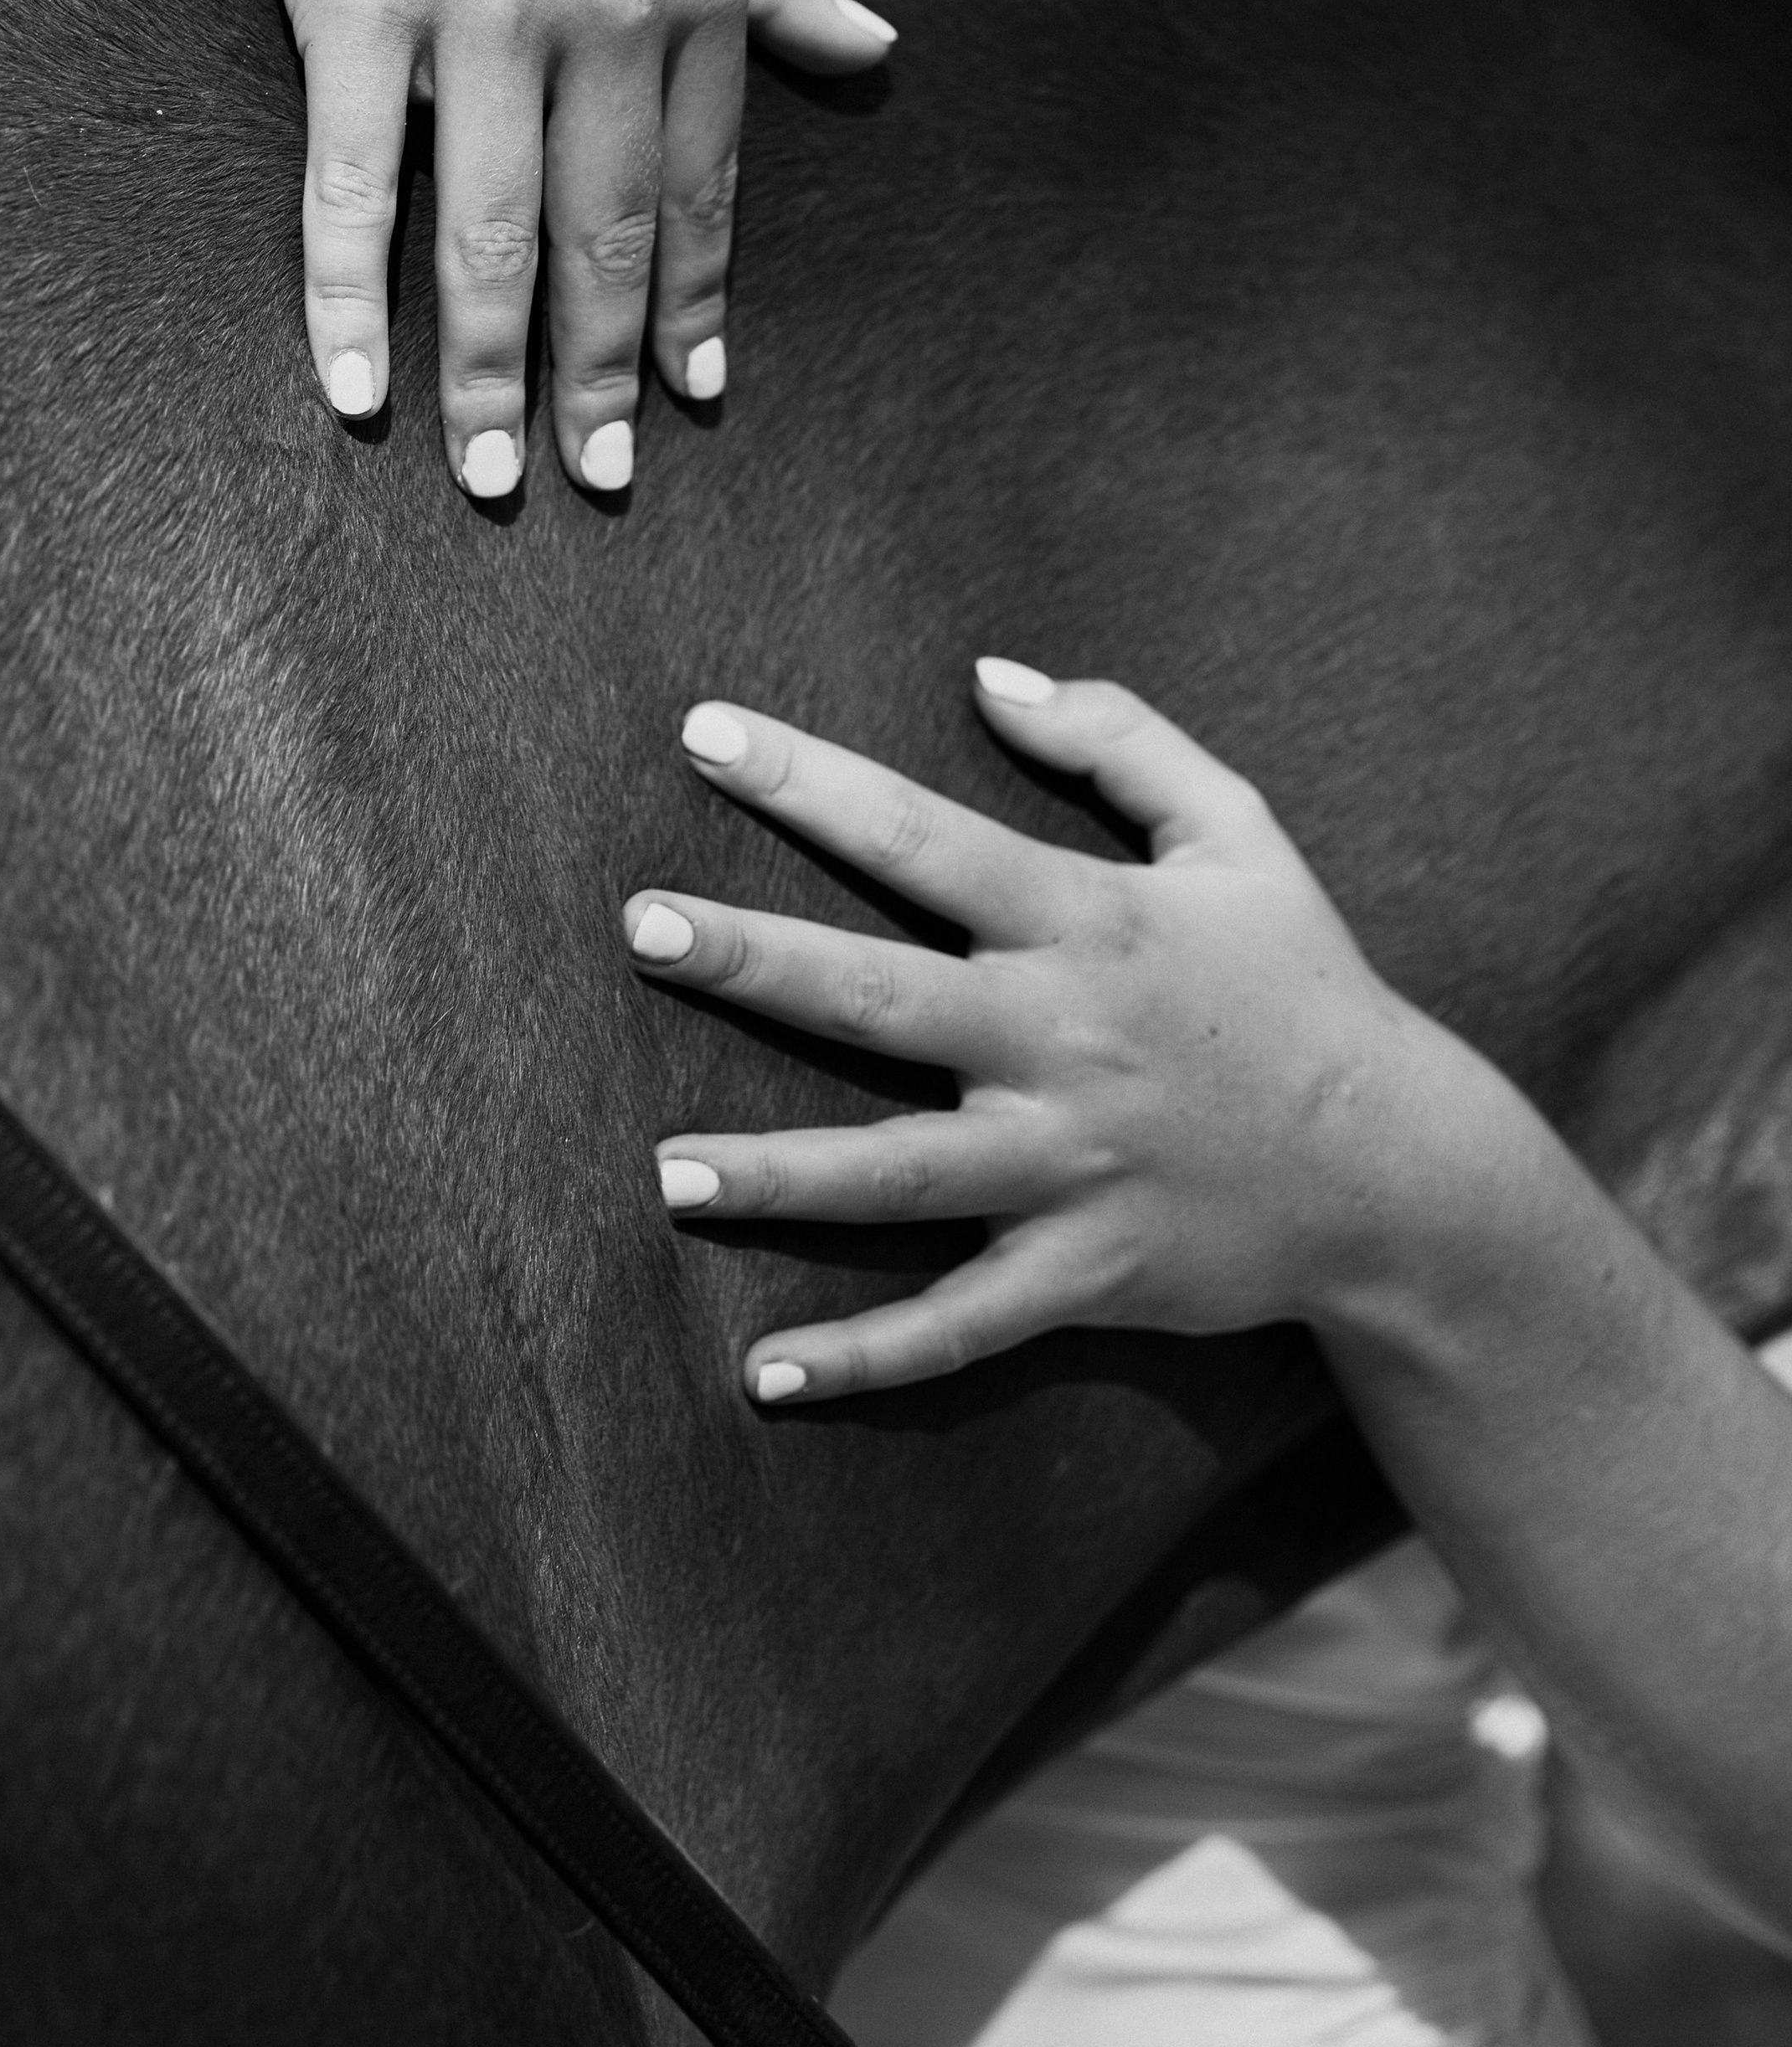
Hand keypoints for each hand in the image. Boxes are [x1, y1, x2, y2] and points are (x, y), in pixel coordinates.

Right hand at [217, 0, 891, 493]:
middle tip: (593, 479)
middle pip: (601, 236)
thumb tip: (878, 50)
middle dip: (596, 376)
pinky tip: (352, 388)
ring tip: (483, 472)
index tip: (689, 399)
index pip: (700, 188)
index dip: (694, 305)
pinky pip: (353, 181)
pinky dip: (348, 297)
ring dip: (484, 375)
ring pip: (487, 233)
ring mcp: (475, 3)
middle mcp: (601, 0)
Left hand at [624, 664, 1493, 1402]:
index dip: (811, 782)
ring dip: (778, 1175)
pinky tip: (764, 1373)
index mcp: (1088, 922)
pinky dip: (866, 1358)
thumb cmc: (1302, 981)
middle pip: (881, 996)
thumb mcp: (1239, 831)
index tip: (703, 732)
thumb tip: (993, 673)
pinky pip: (960, 1325)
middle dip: (755, 960)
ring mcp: (1070, 1167)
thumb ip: (1121, 738)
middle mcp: (1062, 1041)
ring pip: (897, 1174)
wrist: (1403, 1167)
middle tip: (643, 928)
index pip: (925, 837)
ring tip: (667, 1171)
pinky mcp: (1087, 1273)